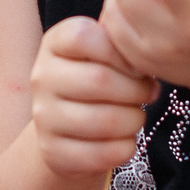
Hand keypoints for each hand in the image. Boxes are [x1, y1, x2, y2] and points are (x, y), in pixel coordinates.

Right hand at [28, 16, 153, 181]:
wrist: (67, 128)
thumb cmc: (97, 79)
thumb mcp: (104, 53)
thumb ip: (121, 45)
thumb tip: (148, 57)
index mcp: (54, 43)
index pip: (84, 37)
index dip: (121, 52)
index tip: (137, 66)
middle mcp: (41, 77)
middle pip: (99, 80)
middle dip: (137, 89)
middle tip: (148, 93)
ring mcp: (43, 117)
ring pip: (105, 120)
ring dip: (135, 120)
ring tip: (136, 115)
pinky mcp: (53, 152)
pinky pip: (104, 153)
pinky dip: (126, 147)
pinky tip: (124, 139)